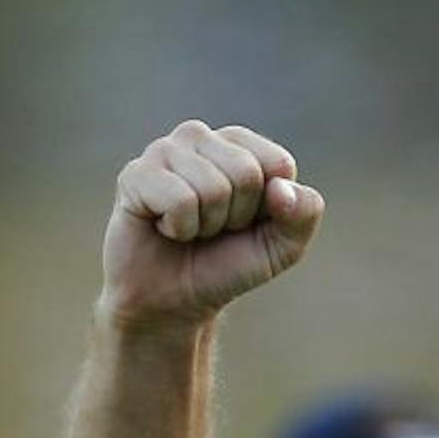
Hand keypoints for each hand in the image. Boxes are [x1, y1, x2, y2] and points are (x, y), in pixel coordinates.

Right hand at [100, 121, 324, 331]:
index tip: (248, 222)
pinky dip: (179, 229)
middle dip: (238, 217)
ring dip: (207, 225)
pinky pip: (179, 200)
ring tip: (190, 230)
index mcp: (239, 145)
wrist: (176, 300)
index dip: (270, 207)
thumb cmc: (228, 265)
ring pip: (212, 188)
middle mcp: (200, 137)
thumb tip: (282, 187)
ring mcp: (164, 150)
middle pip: (246, 173)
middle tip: (215, 229)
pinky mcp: (135, 173)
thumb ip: (303, 214)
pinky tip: (165, 229)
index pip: (278, 163)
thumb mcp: (281, 247)